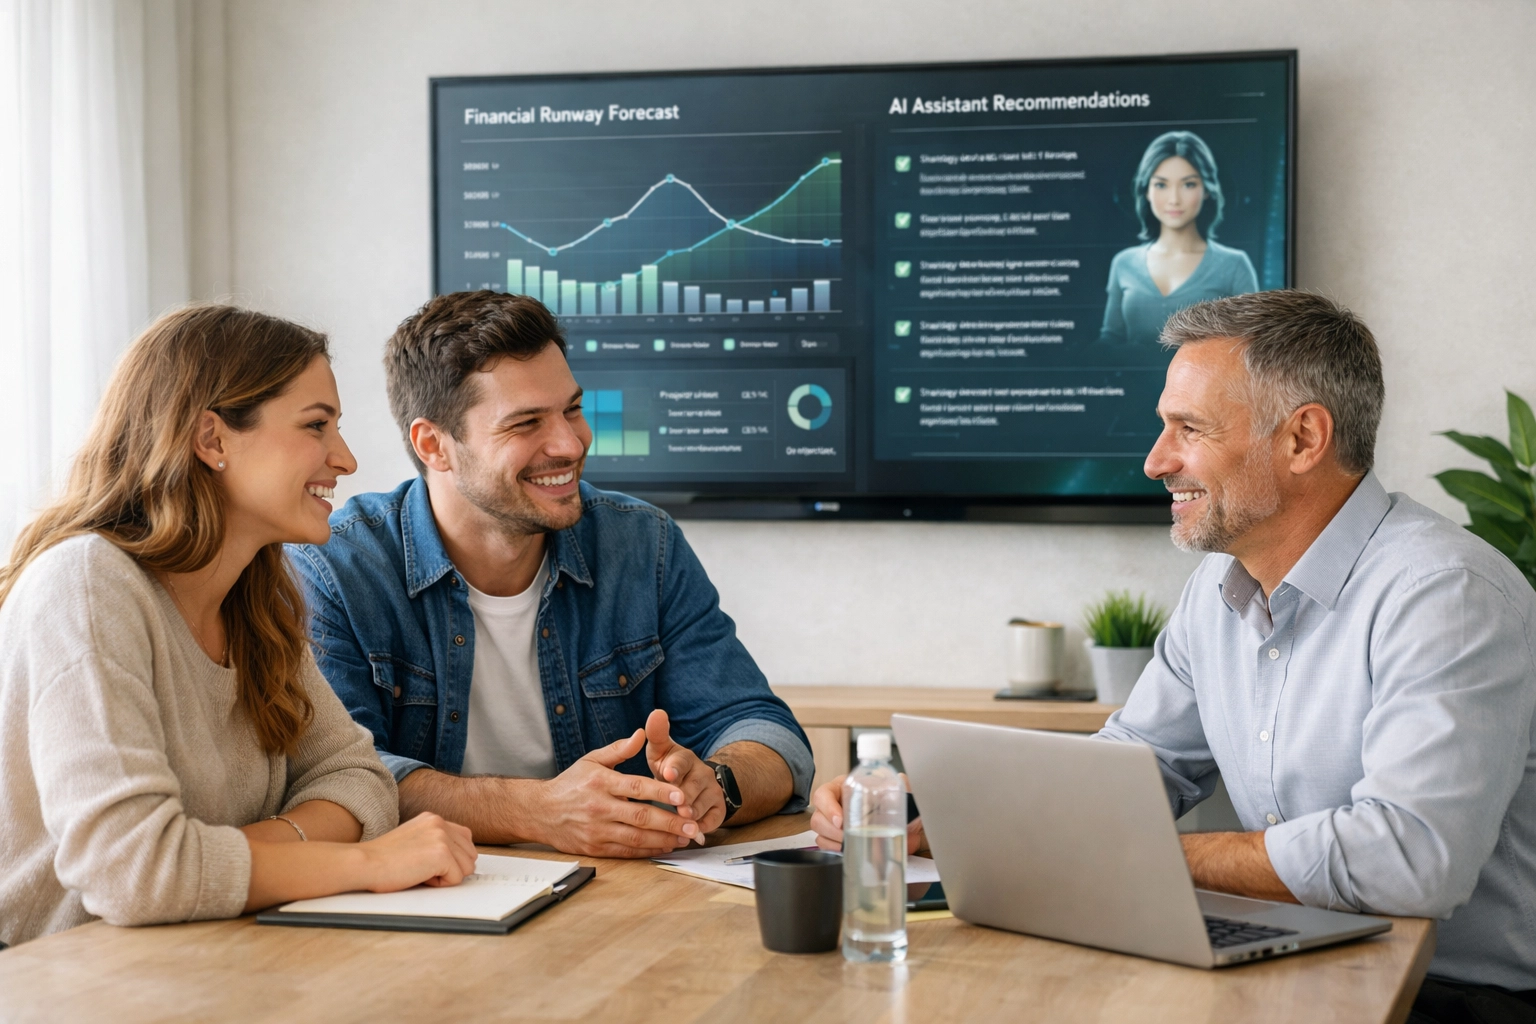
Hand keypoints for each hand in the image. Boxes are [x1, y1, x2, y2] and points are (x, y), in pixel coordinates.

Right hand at [357, 811, 478, 890]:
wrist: (364, 863)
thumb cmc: (381, 859)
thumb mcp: (412, 840)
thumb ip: (434, 842)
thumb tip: (457, 858)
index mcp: (432, 819)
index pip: (465, 839)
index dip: (453, 858)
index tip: (433, 864)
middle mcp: (440, 823)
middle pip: (470, 854)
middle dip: (452, 868)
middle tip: (423, 869)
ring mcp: (442, 837)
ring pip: (467, 867)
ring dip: (446, 876)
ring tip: (419, 872)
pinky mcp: (441, 854)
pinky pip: (457, 878)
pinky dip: (440, 884)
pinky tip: (419, 876)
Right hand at [528, 727, 702, 857]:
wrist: (539, 811)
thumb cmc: (570, 783)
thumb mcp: (591, 760)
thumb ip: (619, 749)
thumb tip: (642, 734)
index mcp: (601, 782)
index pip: (636, 787)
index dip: (660, 791)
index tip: (681, 795)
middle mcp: (600, 807)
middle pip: (641, 816)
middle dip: (670, 821)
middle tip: (693, 824)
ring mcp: (597, 830)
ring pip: (636, 838)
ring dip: (664, 839)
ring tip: (685, 837)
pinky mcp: (596, 847)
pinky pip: (626, 852)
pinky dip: (648, 851)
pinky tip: (665, 846)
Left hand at [644, 709, 725, 840]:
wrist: (693, 782)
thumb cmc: (669, 766)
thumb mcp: (661, 750)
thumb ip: (656, 734)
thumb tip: (656, 712)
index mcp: (685, 758)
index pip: (681, 761)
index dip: (674, 768)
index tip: (667, 773)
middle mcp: (702, 774)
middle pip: (693, 786)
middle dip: (684, 796)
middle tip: (677, 806)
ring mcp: (712, 792)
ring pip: (702, 805)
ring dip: (693, 814)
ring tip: (684, 821)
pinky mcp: (718, 810)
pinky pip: (712, 821)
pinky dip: (703, 828)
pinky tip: (693, 834)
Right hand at [809, 774, 927, 855]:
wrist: (908, 827)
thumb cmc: (898, 806)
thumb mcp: (898, 791)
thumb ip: (900, 783)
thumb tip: (901, 780)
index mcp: (845, 787)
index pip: (824, 794)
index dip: (828, 807)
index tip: (841, 820)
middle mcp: (836, 803)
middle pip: (818, 815)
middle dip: (831, 829)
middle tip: (847, 836)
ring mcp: (835, 822)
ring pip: (819, 830)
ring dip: (832, 840)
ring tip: (848, 843)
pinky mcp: (839, 839)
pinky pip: (825, 844)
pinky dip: (833, 848)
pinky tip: (845, 849)